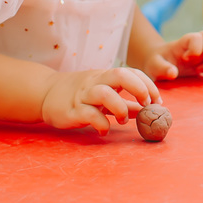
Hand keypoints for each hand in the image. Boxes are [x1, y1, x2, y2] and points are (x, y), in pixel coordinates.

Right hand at [40, 68, 160, 135]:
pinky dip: (101, 124)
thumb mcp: (103, 95)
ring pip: (104, 93)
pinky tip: (104, 131)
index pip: (131, 72)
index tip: (157, 101)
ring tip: (123, 120)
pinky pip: (89, 114)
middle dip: (139, 89)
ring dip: (120, 108)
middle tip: (147, 105)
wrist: (45, 94)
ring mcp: (83, 95)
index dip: (147, 85)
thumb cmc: (79, 95)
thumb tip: (145, 111)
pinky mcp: (72, 110)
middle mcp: (95, 81)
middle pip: (120, 75)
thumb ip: (124, 103)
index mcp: (105, 76)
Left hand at [142, 30, 202, 80]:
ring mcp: (202, 52)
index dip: (195, 48)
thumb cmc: (156, 64)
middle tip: (196, 63)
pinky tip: (200, 72)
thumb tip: (173, 73)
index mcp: (183, 42)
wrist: (159, 66)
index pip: (197, 36)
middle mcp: (195, 44)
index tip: (184, 59)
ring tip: (198, 70)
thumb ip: (162, 68)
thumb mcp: (154, 66)